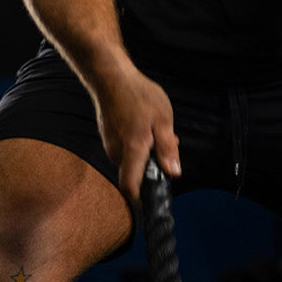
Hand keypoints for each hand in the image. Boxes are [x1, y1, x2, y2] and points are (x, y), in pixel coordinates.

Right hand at [89, 63, 180, 200]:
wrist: (111, 76)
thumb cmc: (138, 95)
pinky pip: (127, 148)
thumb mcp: (163, 120)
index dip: (141, 200)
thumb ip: (167, 149)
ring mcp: (110, 144)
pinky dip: (139, 142)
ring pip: (133, 158)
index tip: (153, 204)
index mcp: (132, 150)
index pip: (131, 187)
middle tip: (168, 142)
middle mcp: (117, 152)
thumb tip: (173, 173)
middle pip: (137, 172)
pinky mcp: (109, 137)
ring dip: (148, 150)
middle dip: (154, 164)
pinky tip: (145, 123)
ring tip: (156, 127)